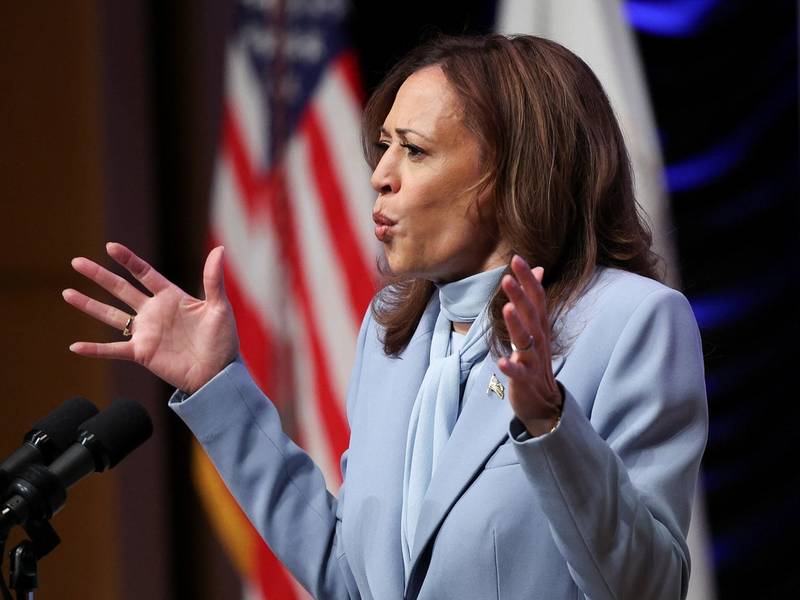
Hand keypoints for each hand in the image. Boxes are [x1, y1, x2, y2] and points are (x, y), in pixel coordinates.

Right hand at [63, 242, 239, 394]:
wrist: (218, 372)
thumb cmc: (223, 340)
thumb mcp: (219, 307)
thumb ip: (213, 280)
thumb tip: (219, 249)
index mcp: (171, 297)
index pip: (145, 273)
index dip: (128, 260)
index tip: (110, 247)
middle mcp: (154, 312)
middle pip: (121, 289)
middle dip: (99, 276)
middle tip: (76, 262)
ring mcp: (146, 332)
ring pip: (111, 315)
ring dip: (89, 305)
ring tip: (67, 293)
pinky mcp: (142, 353)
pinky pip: (113, 350)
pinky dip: (95, 349)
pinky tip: (75, 346)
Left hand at [497, 255, 562, 436]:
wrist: (544, 401)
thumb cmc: (535, 360)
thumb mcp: (536, 327)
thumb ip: (534, 299)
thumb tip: (538, 270)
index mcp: (540, 326)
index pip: (537, 297)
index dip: (527, 279)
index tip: (516, 258)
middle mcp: (539, 339)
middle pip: (531, 314)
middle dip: (520, 295)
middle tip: (507, 276)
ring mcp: (534, 360)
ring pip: (526, 340)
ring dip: (516, 325)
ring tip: (506, 308)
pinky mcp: (526, 380)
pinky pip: (519, 373)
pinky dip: (512, 367)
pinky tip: (502, 361)